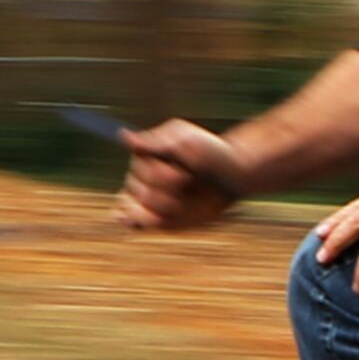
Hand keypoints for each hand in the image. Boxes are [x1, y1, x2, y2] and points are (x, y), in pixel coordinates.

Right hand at [115, 120, 244, 233]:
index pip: (138, 172)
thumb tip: (123, 136)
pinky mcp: (160, 216)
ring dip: (162, 209)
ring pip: (137, 211)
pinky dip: (135, 221)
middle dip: (164, 193)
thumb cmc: (213, 154)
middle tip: (188, 184)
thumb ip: (154, 142)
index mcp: (147, 156)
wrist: (235, 176)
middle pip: (138, 193)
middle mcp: (144, 177)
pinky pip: (138, 223)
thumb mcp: (186, 142)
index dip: (160, 177)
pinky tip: (135, 222)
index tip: (184, 174)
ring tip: (183, 203)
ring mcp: (151, 198)